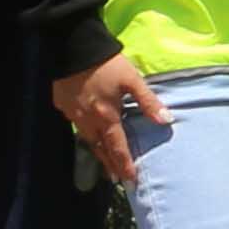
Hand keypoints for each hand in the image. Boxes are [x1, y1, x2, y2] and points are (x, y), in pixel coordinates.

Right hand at [47, 53, 162, 188]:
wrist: (73, 48)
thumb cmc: (107, 64)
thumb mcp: (132, 80)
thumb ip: (149, 102)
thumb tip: (166, 121)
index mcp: (106, 116)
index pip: (117, 147)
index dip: (124, 164)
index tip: (130, 180)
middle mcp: (87, 120)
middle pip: (99, 149)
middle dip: (109, 165)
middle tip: (117, 179)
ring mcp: (72, 114)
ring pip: (86, 139)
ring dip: (97, 153)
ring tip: (105, 164)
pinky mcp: (62, 105)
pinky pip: (75, 125)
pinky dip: (85, 134)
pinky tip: (89, 135)